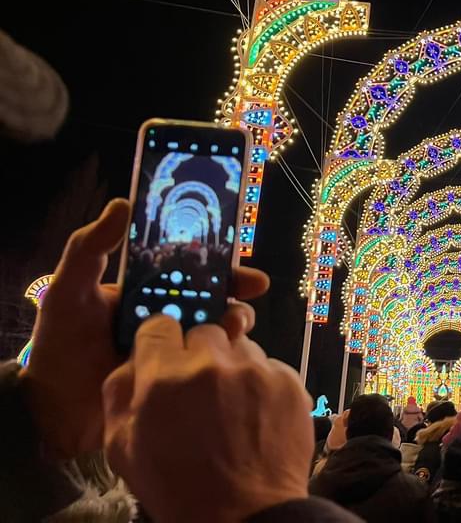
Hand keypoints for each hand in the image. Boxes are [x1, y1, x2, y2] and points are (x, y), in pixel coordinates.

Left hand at [20, 198, 269, 458]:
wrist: (53, 410)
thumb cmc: (60, 345)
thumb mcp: (70, 289)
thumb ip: (90, 247)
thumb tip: (123, 204)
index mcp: (146, 292)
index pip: (190, 271)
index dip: (219, 265)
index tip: (243, 266)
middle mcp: (166, 317)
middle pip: (213, 298)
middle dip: (238, 293)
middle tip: (253, 293)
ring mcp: (173, 349)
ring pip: (216, 330)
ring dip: (234, 322)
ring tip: (236, 327)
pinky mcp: (176, 379)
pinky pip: (207, 364)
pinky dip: (224, 356)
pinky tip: (229, 355)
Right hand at [103, 316, 312, 521]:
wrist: (244, 514)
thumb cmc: (179, 487)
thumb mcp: (123, 448)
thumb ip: (121, 392)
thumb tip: (134, 360)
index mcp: (165, 376)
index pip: (159, 324)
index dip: (160, 341)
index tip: (165, 354)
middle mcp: (212, 364)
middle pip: (203, 331)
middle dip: (198, 353)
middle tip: (199, 388)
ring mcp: (255, 370)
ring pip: (240, 347)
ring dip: (233, 367)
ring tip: (230, 408)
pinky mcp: (288, 381)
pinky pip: (270, 367)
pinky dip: (262, 384)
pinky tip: (254, 417)